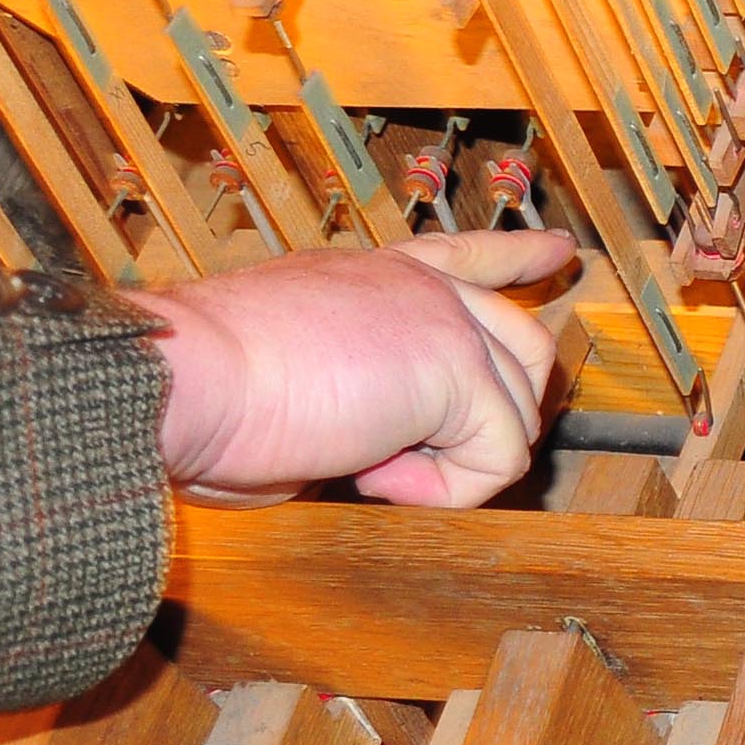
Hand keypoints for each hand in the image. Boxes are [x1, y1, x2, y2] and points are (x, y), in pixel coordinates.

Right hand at [128, 228, 575, 507]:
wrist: (183, 379)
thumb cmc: (205, 391)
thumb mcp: (298, 377)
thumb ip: (358, 392)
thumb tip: (374, 446)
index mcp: (376, 275)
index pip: (465, 255)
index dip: (519, 257)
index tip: (561, 252)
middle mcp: (419, 286)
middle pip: (527, 343)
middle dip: (501, 412)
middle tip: (424, 458)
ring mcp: (446, 321)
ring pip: (518, 409)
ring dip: (456, 462)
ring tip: (376, 467)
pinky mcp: (459, 370)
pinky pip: (499, 456)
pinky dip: (444, 491)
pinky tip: (375, 477)